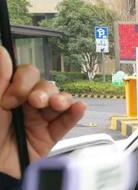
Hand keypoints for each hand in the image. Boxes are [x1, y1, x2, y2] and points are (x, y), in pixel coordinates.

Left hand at [0, 46, 85, 177]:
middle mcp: (26, 105)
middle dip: (43, 90)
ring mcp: (40, 120)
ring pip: (58, 101)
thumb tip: (2, 52)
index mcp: (9, 94)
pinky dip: (74, 113)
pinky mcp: (50, 137)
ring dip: (60, 99)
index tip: (11, 97)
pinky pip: (66, 123)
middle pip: (45, 85)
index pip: (26, 75)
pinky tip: (78, 107)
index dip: (22, 81)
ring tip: (55, 104)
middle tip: (33, 102)